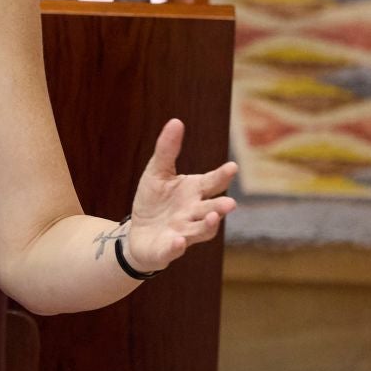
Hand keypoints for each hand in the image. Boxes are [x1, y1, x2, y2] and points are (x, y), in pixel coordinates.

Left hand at [124, 119, 236, 272]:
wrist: (138, 233)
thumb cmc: (154, 201)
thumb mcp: (157, 172)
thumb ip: (167, 150)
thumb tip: (176, 121)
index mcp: (195, 192)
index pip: (212, 182)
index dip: (222, 175)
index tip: (232, 167)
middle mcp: (194, 213)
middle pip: (212, 209)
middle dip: (220, 207)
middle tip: (229, 203)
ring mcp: (183, 232)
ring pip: (200, 231)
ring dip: (208, 225)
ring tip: (214, 218)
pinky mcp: (168, 249)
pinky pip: (175, 249)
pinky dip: (177, 246)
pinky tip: (178, 241)